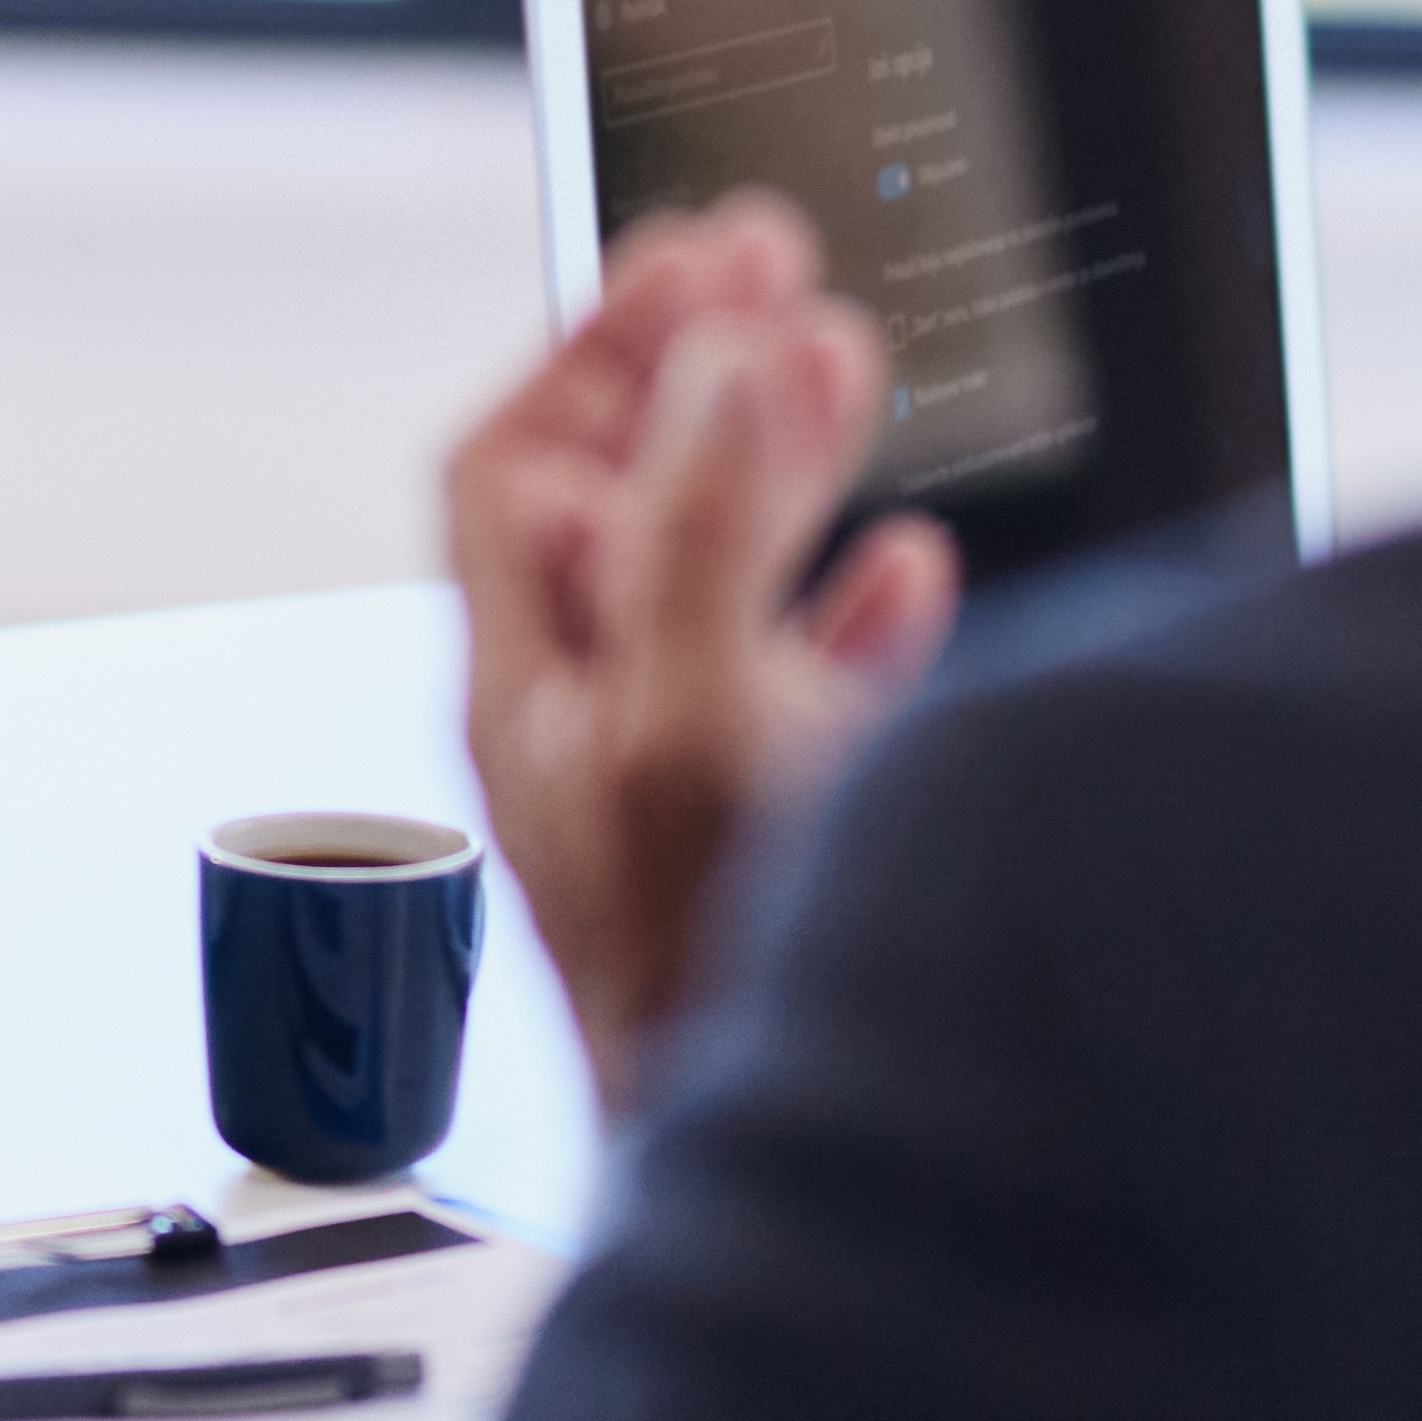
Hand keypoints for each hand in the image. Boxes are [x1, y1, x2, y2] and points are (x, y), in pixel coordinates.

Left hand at [449, 190, 960, 1110]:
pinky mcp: (780, 841)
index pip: (514, 463)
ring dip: (776, 457)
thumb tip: (722, 355)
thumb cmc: (719, 971)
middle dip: (689, 365)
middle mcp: (592, 723)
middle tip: (771, 258)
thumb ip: (701, 531)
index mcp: (532, 681)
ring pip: (711, 574)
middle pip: (610, 495)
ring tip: (843, 361)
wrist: (815, 1169)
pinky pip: (801, 689)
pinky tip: (907, 572)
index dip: (593, 342)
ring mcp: (684, 780)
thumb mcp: (694, 719)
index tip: (690, 251)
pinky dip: (852, 605)